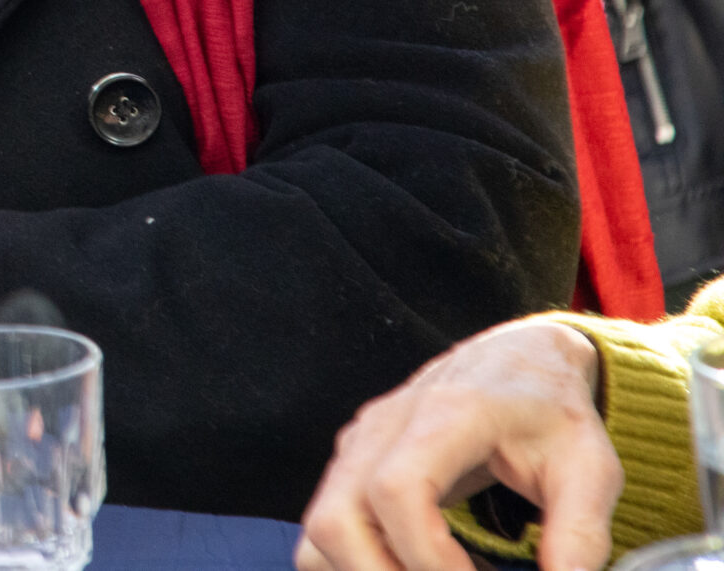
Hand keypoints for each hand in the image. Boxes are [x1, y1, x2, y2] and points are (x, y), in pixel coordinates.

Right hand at [296, 318, 617, 570]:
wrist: (516, 361)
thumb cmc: (551, 414)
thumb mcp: (591, 469)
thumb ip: (579, 535)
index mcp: (448, 414)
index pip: (398, 490)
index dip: (428, 558)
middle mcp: (385, 425)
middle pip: (335, 519)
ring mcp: (359, 442)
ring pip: (320, 528)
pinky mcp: (349, 461)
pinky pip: (322, 526)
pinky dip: (357, 562)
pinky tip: (415, 567)